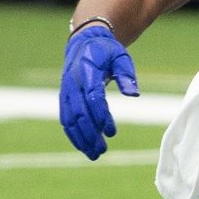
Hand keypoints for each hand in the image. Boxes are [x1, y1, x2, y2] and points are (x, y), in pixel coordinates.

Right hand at [59, 23, 138, 158]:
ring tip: (94, 154)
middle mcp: (72, 83)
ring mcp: (66, 91)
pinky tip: (83, 147)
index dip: (101, 116)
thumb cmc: (106, 52)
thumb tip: (134, 95)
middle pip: (79, 113)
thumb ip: (127, 75)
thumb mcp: (121, 58)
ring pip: (69, 119)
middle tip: (102, 150)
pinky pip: (65, 119)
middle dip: (89, 134)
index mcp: (86, 71)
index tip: (112, 132)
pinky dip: (73, 134)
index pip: (92, 97)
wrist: (84, 43)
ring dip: (80, 138)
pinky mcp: (64, 98)